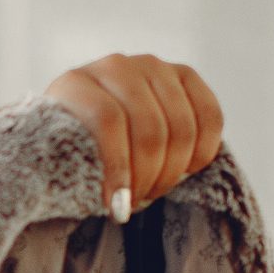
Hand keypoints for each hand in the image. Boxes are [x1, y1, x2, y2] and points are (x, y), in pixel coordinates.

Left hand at [41, 53, 224, 222]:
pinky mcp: (184, 74)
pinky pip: (210, 116)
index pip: (108, 121)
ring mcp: (152, 67)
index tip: (117, 205)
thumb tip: (116, 203)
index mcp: (76, 84)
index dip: (118, 167)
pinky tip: (187, 170)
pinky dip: (203, 151)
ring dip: (173, 170)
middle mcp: (115, 67)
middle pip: (149, 129)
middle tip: (138, 200)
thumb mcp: (63, 159)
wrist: (90, 119)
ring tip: (155, 189)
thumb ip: (80, 170)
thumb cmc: (74, 148)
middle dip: (149, 176)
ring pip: (181, 127)